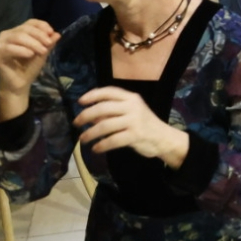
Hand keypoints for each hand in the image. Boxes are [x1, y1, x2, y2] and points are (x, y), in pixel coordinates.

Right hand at [0, 19, 60, 96]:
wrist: (19, 84)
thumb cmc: (29, 68)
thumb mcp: (42, 53)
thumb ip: (48, 44)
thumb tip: (57, 34)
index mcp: (17, 32)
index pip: (30, 22)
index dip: (41, 25)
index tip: (51, 33)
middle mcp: (7, 34)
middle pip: (24, 29)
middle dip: (39, 36)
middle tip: (48, 45)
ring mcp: (0, 43)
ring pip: (17, 37)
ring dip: (32, 43)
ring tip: (42, 51)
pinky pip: (9, 48)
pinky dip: (22, 50)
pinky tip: (30, 54)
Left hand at [74, 86, 189, 164]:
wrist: (164, 138)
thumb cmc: (144, 124)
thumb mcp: (131, 112)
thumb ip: (113, 112)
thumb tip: (90, 116)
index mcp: (131, 98)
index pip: (108, 92)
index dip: (92, 95)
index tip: (80, 102)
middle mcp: (132, 106)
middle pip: (103, 108)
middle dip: (86, 116)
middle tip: (76, 123)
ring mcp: (134, 121)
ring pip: (105, 125)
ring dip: (90, 133)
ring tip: (83, 139)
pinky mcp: (135, 135)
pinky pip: (112, 140)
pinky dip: (101, 145)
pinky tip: (96, 149)